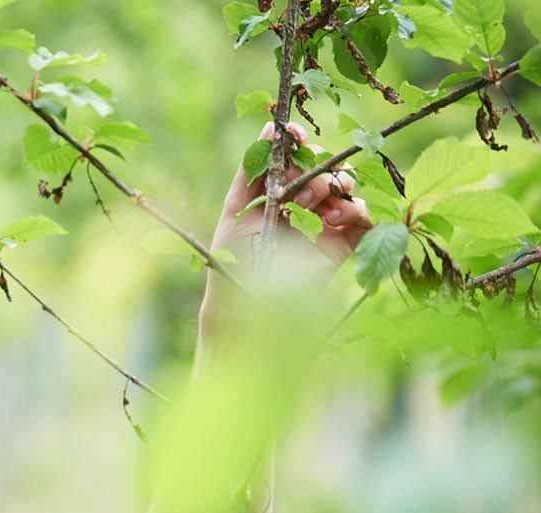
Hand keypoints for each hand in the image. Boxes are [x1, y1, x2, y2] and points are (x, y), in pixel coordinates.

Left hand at [201, 120, 374, 332]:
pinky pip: (364, 216)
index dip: (300, 141)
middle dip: (314, 169)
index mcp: (279, 188)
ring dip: (333, 186)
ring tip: (312, 208)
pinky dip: (354, 209)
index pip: (298, 154)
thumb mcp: (236, 207)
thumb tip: (270, 127)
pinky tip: (333, 218)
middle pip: (326, 164)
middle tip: (295, 195)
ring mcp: (326, 220)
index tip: (295, 136)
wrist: (243, 301)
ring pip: (347, 185)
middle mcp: (305, 201)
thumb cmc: (232, 256)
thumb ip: (252, 168)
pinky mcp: (343, 243)